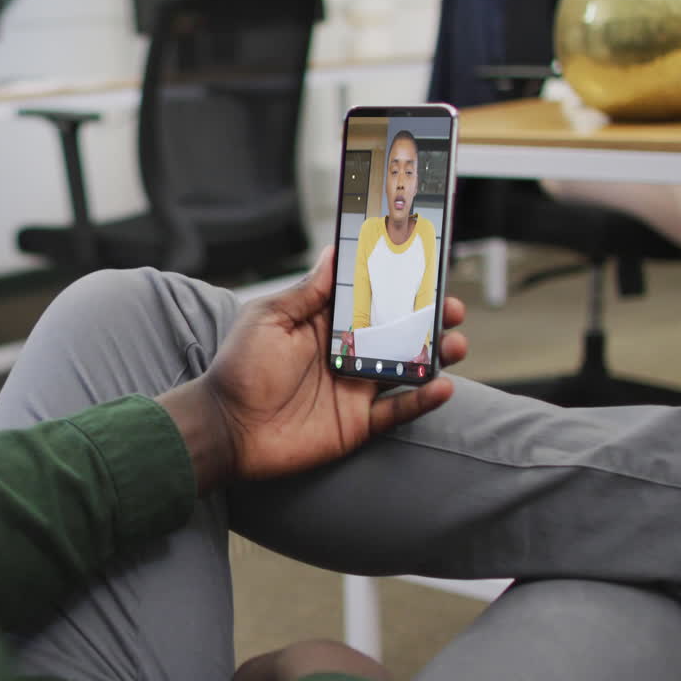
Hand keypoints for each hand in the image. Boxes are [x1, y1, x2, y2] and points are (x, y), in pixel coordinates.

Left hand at [159, 245, 467, 491]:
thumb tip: (334, 252)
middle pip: (397, 331)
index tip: (424, 265)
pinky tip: (442, 386)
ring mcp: (354, 388)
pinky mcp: (357, 423)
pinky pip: (399, 411)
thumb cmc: (239, 368)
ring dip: (434, 354)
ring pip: (406, 367)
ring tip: (454, 343)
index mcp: (324, 324)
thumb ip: (308, 291)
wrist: (226, 427)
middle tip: (450, 307)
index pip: (369, 299)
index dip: (397, 284)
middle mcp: (345, 353)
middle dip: (428, 317)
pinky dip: (422, 399)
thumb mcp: (269, 318)